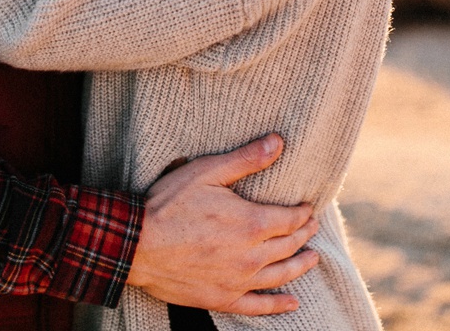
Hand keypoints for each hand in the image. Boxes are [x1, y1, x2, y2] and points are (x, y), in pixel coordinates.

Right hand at [127, 134, 320, 314]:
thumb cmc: (169, 205)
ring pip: (280, 275)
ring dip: (300, 266)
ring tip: (313, 258)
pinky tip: (292, 303)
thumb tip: (279, 142)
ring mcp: (237, 281)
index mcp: (251, 223)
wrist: (136, 245)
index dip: (303, 213)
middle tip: (313, 227)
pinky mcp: (222, 298)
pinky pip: (257, 306)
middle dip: (305, 234)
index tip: (308, 208)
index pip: (290, 219)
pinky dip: (278, 305)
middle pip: (289, 246)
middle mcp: (251, 256)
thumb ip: (246, 159)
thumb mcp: (208, 171)